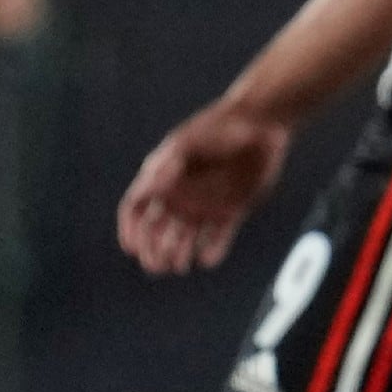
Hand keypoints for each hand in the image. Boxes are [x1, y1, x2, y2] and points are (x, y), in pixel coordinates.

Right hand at [118, 96, 297, 274]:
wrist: (261, 126)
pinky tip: (208, 259)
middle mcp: (181, 195)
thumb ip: (169, 163)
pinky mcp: (231, 210)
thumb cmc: (220, 128)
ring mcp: (206, 205)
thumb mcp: (191, 142)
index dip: (130, 230)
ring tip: (179, 265)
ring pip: (185, 238)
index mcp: (164, 178)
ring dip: (179, 254)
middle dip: (153, 250)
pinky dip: (213, 250)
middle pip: (157, 231)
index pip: (137, 209)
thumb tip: (150, 183)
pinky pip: (218, 237)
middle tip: (157, 266)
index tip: (132, 248)